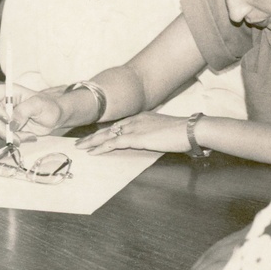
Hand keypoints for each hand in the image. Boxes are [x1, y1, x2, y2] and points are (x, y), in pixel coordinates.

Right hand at [0, 83, 64, 140]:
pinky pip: (6, 136)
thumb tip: (12, 124)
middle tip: (17, 136)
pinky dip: (16, 139)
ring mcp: (5, 116)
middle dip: (3, 129)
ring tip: (29, 135)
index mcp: (9, 92)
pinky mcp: (9, 128)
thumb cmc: (49, 106)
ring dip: (12, 136)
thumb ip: (24, 111)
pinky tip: (29, 136)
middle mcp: (4, 104)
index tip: (7, 119)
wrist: (56, 117)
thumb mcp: (39, 105)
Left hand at [75, 112, 191, 155]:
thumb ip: (153, 134)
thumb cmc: (182, 133)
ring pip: (107, 135)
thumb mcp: (163, 131)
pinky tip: (93, 152)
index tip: (94, 136)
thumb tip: (150, 140)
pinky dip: (102, 147)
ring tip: (81, 147)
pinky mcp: (137, 138)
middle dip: (93, 136)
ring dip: (92, 142)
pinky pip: (114, 143)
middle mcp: (135, 120)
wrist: (190, 130)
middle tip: (80, 142)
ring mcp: (135, 128)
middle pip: (109, 128)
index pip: (118, 125)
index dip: (105, 131)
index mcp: (142, 117)